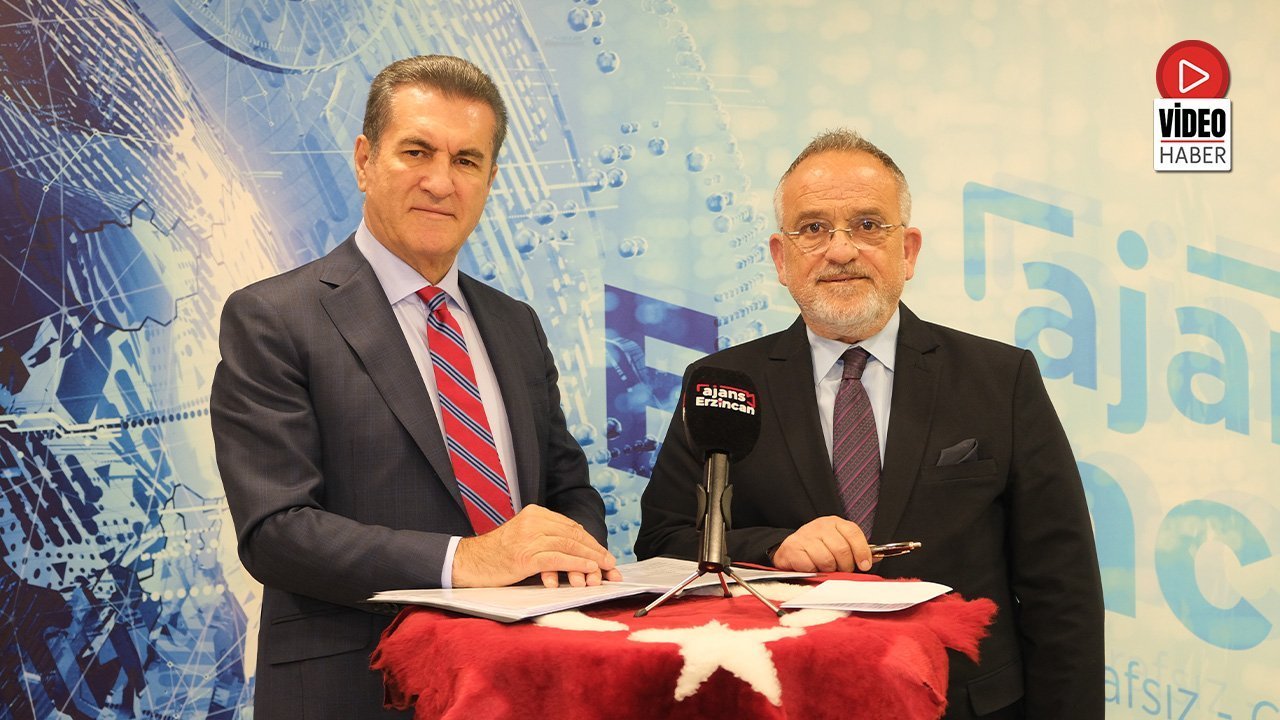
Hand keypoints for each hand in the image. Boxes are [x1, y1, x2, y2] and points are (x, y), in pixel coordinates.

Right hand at [451, 505, 619, 587]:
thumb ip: (545, 537)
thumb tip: (575, 548)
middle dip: (596, 550)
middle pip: (574, 535)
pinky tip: (589, 571)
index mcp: (535, 513)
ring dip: (591, 559)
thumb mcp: (523, 536)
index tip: (604, 553)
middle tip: (611, 563)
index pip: (571, 526)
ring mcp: (530, 538)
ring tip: (605, 569)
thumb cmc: (497, 554)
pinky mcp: (526, 556)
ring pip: (569, 546)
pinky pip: (558, 559)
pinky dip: (577, 565)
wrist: (469, 561)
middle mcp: (534, 522)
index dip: (590, 541)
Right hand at [771, 516, 872, 572]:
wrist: (790, 549)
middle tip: (841, 570)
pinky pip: (809, 565)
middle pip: (841, 549)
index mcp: (834, 523)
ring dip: (828, 570)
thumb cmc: (818, 548)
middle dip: (845, 566)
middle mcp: (820, 526)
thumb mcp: (838, 544)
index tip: (864, 565)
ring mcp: (805, 535)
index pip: (853, 533)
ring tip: (825, 569)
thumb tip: (877, 557)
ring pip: (826, 559)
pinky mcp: (792, 548)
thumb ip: (857, 550)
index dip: (862, 551)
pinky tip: (812, 568)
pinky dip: (813, 571)